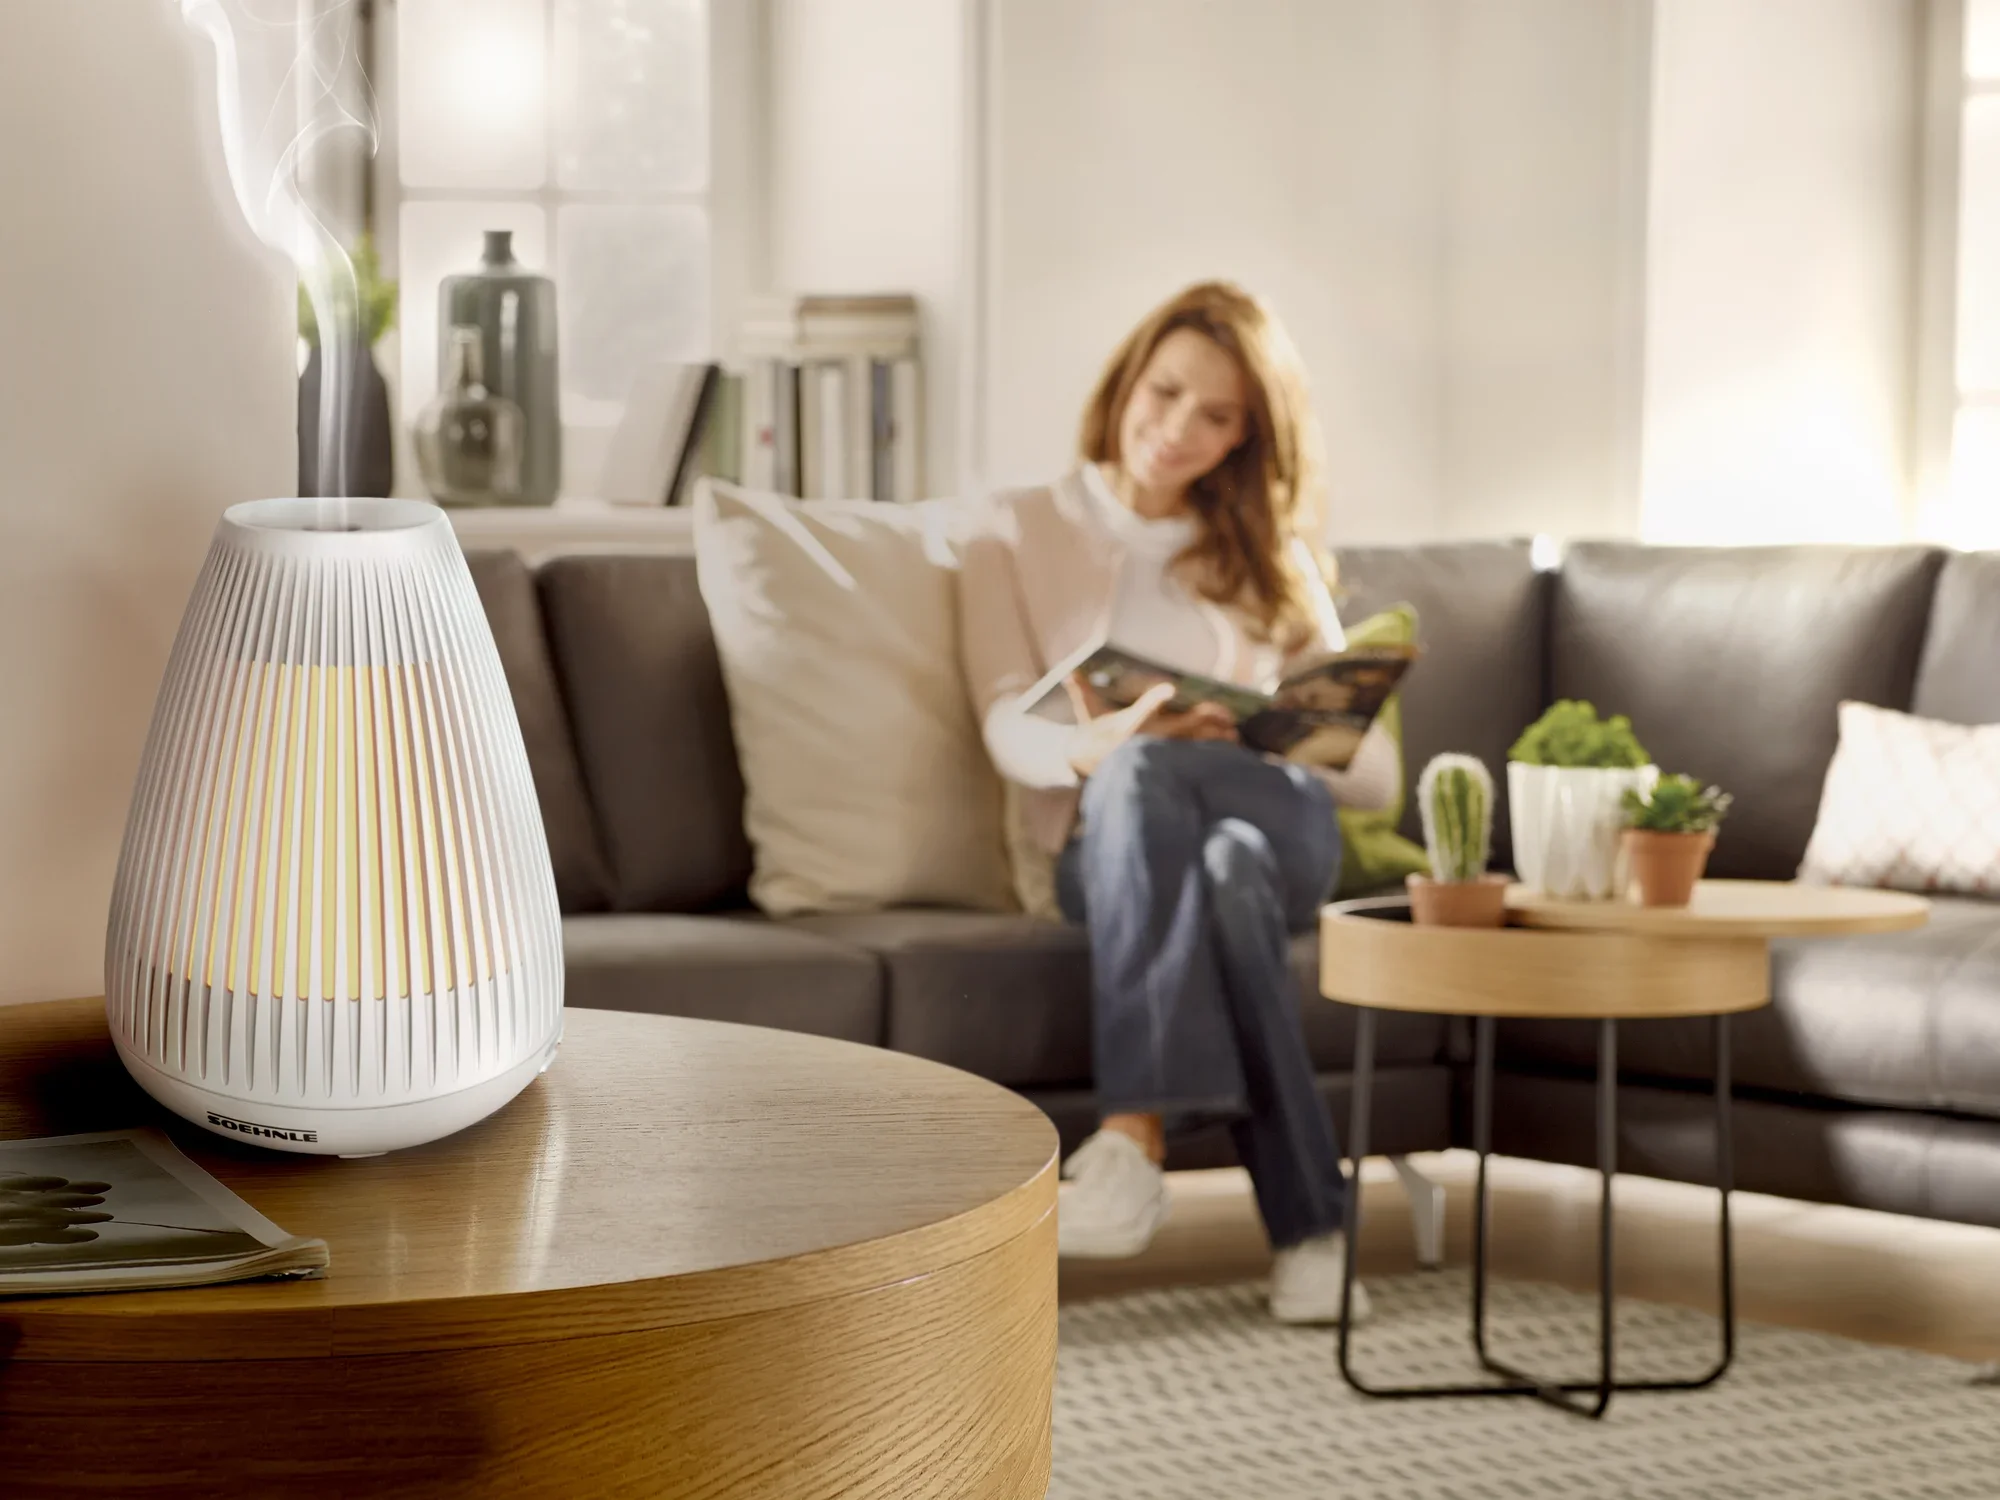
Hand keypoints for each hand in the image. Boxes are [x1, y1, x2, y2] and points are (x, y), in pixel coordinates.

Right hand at [1065, 676, 1235, 778]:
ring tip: (1234, 733)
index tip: (1169, 688)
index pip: (1142, 711)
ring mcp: (1158, 754)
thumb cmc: (1092, 735)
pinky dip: (1212, 753)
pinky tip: (1231, 748)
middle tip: (1223, 713)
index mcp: (1126, 727)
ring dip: (1212, 739)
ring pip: (1190, 745)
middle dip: (1200, 720)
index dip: (1155, 699)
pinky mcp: (1166, 763)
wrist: (1091, 767)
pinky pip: (1193, 757)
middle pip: (1176, 730)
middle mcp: (1145, 742)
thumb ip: (1081, 691)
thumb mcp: (1086, 712)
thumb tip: (1069, 672)